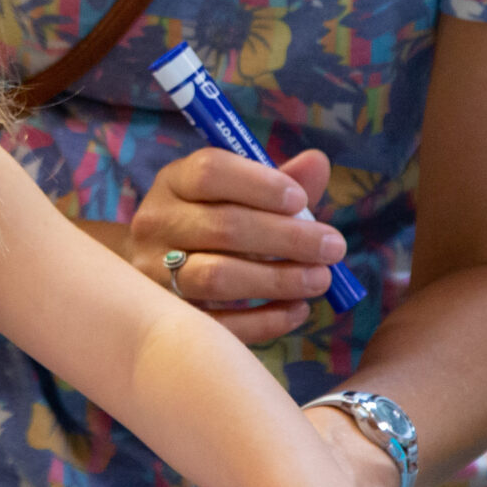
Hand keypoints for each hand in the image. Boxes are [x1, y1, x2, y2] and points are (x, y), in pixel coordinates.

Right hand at [126, 148, 345, 345]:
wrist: (153, 266)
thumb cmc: (210, 219)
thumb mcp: (236, 192)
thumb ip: (278, 180)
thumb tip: (318, 163)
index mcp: (174, 181)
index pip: (210, 172)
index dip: (260, 184)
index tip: (302, 201)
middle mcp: (156, 223)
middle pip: (222, 227)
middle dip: (287, 238)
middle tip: (333, 247)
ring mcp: (154, 273)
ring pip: (217, 277)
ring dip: (277, 279)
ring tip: (321, 279)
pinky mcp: (168, 316)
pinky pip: (219, 322)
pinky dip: (265, 320)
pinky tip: (297, 310)